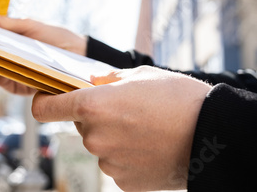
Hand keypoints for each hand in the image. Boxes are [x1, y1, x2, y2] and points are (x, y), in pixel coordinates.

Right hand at [0, 3, 87, 94]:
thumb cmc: (56, 37)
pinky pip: (7, 84)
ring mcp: (14, 73)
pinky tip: (14, 70)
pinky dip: (8, 78)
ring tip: (3, 58)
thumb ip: (4, 22)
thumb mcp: (29, 25)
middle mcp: (9, 58)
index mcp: (8, 41)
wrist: (80, 55)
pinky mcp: (21, 87)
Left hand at [32, 66, 211, 190]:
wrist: (213, 135)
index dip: (43, 102)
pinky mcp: (122, 181)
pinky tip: (147, 147)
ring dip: (112, 136)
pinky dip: (125, 155)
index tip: (47, 100)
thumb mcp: (139, 76)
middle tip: (124, 110)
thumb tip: (92, 84)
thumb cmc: (177, 99)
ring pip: (98, 144)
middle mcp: (94, 136)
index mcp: (92, 105)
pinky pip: (114, 163)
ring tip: (143, 128)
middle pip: (80, 124)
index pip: (45, 108)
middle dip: (95, 117)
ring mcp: (108, 161)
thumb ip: (106, 80)